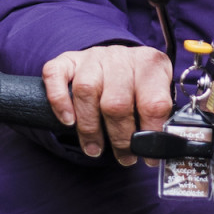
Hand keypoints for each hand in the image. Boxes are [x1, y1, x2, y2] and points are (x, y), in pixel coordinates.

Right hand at [42, 44, 173, 164]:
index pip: (153, 102)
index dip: (150, 134)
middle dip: (120, 138)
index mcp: (150, 64)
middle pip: (117, 102)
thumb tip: (158, 148)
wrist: (118, 58)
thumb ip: (157, 117)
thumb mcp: (156, 93)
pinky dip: (59, 101)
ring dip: (89, 128)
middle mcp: (121, 57)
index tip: (149, 154)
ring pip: (86, 90)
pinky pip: (55, 76)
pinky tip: (68, 121)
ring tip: (95, 149)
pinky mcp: (68, 60)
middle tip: (124, 157)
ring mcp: (93, 57)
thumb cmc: (137, 83)